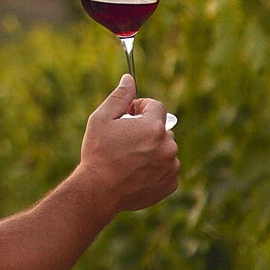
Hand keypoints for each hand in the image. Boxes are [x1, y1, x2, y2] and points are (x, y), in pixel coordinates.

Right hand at [78, 75, 179, 214]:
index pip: (156, 106)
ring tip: (129, 158)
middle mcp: (168, 146)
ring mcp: (171, 167)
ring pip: (164, 148)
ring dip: (152, 148)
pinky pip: (167, 168)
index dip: (140, 107)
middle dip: (146, 129)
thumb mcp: (102, 118)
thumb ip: (120, 96)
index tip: (127, 115)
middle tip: (124, 139)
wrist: (99, 190)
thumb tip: (129, 78)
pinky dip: (156, 167)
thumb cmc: (98, 152)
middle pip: (161, 128)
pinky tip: (136, 171)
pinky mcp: (170, 184)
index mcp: (154, 127)